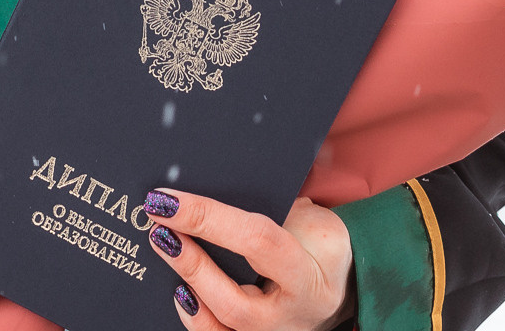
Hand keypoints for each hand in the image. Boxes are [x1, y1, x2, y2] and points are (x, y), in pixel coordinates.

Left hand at [143, 188, 354, 330]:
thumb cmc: (322, 246)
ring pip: (223, 330)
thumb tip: (210, 187)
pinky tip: (179, 291)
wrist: (345, 284)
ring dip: (188, 293)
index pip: (255, 243)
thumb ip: (271, 208)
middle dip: (191, 263)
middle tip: (159, 230)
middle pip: (234, 302)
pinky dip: (196, 317)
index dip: (208, 218)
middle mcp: (290, 316)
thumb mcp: (312, 220)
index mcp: (309, 276)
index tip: (170, 200)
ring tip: (164, 253)